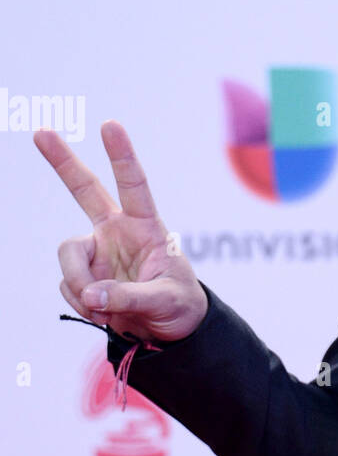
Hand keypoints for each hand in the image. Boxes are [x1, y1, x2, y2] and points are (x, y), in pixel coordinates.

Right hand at [34, 119, 208, 342]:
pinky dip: (81, 304)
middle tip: (41, 133)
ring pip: (69, 257)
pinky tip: (101, 315)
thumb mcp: (165, 300)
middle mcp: (116, 232)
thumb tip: (91, 295)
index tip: (110, 125)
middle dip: (62, 162)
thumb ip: (129, 297)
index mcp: (146, 226)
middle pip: (85, 190)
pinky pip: (69, 286)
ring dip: (81, 286)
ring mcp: (97, 252)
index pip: (134, 186)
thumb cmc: (178, 304)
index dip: (122, 156)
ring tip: (103, 311)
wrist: (167, 329)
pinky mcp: (84, 276)